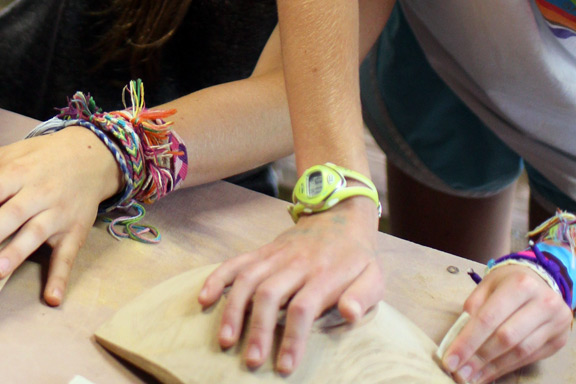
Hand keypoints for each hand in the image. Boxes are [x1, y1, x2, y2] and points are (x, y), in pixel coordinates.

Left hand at [0, 126, 122, 304]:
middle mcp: (40, 192)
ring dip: (17, 253)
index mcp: (19, 173)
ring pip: (37, 233)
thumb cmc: (41, 158)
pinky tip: (52, 298)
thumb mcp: (8, 154)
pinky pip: (68, 255)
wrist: (92, 155)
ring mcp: (59, 213)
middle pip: (14, 214)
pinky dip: (61, 277)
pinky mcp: (74, 231)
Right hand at [198, 198, 382, 373]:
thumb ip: (363, 296)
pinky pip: (236, 262)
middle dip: (258, 329)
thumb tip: (350, 314)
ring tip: (225, 340)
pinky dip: (218, 278)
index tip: (285, 366)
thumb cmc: (356, 255)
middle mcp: (295, 263)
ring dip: (234, 309)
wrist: (338, 213)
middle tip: (251, 361)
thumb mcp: (374, 275)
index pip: (304, 307)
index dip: (292, 337)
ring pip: (248, 279)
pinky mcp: (263, 251)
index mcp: (324, 274)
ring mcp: (275, 254)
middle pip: (270, 295)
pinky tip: (205, 299)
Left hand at [441, 265, 571, 382]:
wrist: (539, 280)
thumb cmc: (507, 282)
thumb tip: (458, 339)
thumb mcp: (487, 285)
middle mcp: (542, 303)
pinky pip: (530, 358)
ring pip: (520, 352)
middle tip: (460, 373)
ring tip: (472, 377)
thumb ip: (473, 308)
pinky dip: (507, 367)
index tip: (450, 359)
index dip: (467, 341)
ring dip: (493, 368)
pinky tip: (490, 373)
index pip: (488, 318)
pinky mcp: (559, 341)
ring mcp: (555, 324)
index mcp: (519, 284)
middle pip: (506, 338)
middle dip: (479, 358)